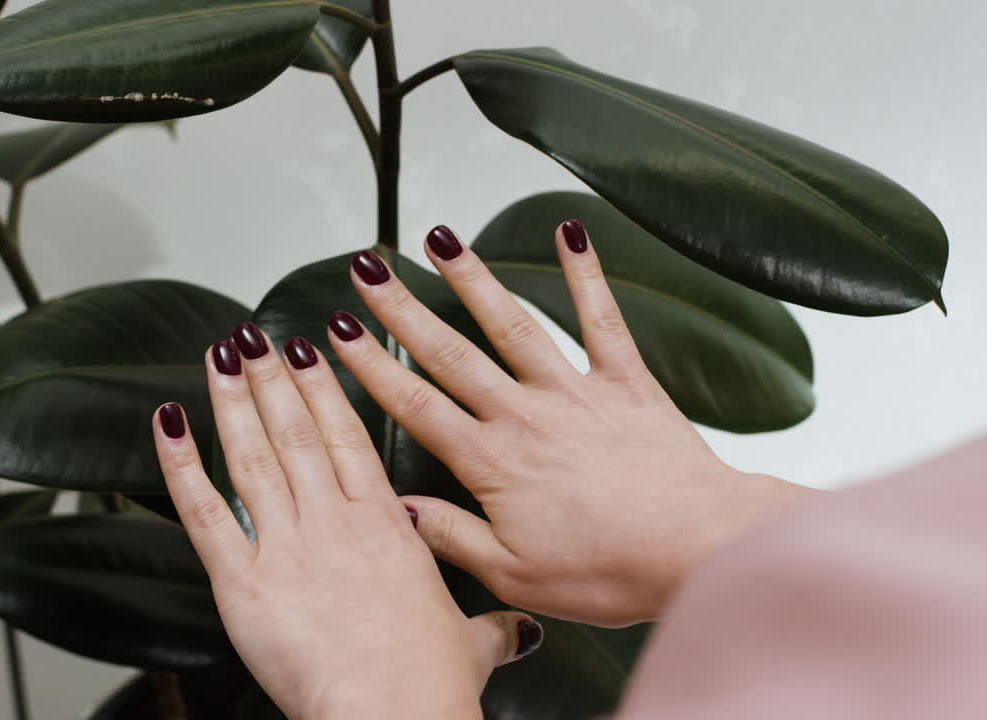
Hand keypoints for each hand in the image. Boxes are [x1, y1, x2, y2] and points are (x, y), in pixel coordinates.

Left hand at [152, 326, 542, 719]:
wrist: (393, 713)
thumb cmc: (429, 683)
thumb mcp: (471, 645)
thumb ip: (493, 629)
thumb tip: (521, 631)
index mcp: (387, 524)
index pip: (348, 436)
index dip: (324, 388)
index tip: (309, 349)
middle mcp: (335, 521)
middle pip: (297, 431)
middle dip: (272, 377)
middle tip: (253, 336)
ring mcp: (287, 545)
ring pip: (254, 455)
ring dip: (234, 400)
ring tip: (220, 354)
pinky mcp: (244, 581)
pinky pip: (205, 511)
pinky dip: (181, 464)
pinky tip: (169, 422)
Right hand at [329, 221, 812, 626]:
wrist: (699, 549)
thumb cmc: (613, 570)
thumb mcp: (516, 576)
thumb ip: (452, 536)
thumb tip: (399, 508)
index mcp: (494, 463)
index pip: (417, 406)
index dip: (372, 367)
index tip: (338, 334)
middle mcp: (526, 416)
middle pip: (451, 353)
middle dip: (403, 309)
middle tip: (368, 271)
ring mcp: (576, 393)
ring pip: (513, 325)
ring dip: (473, 279)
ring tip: (440, 241)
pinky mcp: (626, 383)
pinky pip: (602, 319)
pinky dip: (586, 274)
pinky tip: (570, 233)